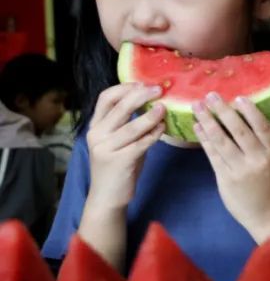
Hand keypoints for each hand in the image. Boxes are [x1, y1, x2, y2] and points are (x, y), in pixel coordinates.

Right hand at [84, 83, 164, 212]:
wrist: (107, 197)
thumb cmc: (118, 167)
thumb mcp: (119, 142)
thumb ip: (129, 124)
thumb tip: (153, 104)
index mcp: (95, 126)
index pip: (105, 98)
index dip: (124, 88)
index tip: (143, 83)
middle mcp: (97, 135)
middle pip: (119, 107)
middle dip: (140, 95)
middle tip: (159, 89)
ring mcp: (106, 148)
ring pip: (131, 126)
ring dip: (150, 116)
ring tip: (164, 108)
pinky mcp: (118, 161)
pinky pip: (141, 144)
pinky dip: (154, 134)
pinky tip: (163, 128)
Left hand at [193, 93, 269, 239]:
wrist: (266, 214)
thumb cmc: (269, 183)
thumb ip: (261, 142)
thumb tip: (238, 115)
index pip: (263, 127)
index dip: (250, 111)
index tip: (238, 97)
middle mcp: (259, 159)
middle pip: (240, 131)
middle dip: (223, 111)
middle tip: (210, 96)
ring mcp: (242, 170)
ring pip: (222, 141)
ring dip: (208, 122)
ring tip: (198, 107)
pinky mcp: (226, 178)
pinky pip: (213, 155)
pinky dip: (204, 139)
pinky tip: (197, 127)